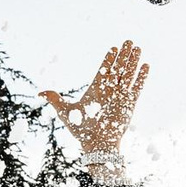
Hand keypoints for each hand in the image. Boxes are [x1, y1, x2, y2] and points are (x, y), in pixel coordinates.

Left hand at [41, 40, 148, 159]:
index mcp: (96, 90)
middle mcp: (109, 91)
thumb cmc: (82, 131)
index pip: (104, 70)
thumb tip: (39, 93)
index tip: (113, 48)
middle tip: (128, 41)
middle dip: (124, 55)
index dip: (109, 59)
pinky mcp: (129, 104)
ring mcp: (120, 96)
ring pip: (128, 75)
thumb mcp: (66, 113)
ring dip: (133, 62)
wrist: (97, 144)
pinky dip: (141, 77)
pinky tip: (145, 65)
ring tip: (138, 48)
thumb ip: (55, 100)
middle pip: (118, 69)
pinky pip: (137, 87)